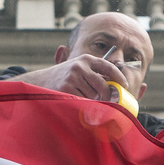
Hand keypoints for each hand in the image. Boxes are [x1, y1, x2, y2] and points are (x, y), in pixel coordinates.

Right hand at [12, 55, 128, 100]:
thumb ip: (93, 74)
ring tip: (81, 99)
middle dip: (106, 96)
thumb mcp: (78, 69)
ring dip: (91, 101)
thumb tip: (115, 84)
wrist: (39, 81)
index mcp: (86, 59)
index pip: (108, 66)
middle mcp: (80, 66)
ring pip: (93, 96)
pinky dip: (81, 105)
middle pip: (103, 85)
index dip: (119, 76)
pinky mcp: (66, 88)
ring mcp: (73, 77)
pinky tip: (74, 101)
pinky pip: (82, 101)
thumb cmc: (63, 78)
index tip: (125, 85)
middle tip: (107, 102)